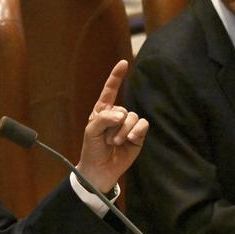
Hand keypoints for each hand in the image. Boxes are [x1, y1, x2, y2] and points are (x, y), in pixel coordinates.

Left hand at [75, 60, 149, 192]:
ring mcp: (128, 126)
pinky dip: (137, 130)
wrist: (100, 170)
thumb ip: (104, 118)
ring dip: (124, 130)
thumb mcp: (91, 131)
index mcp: (103, 111)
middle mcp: (116, 116)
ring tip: (116, 142)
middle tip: (107, 140)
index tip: (123, 64)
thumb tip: (122, 115)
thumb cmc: (92, 149)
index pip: (110, 90)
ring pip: (132, 117)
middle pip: (122, 109)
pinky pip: (143, 125)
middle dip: (114, 125)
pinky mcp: (138, 135)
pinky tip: (131, 139)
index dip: (116, 77)